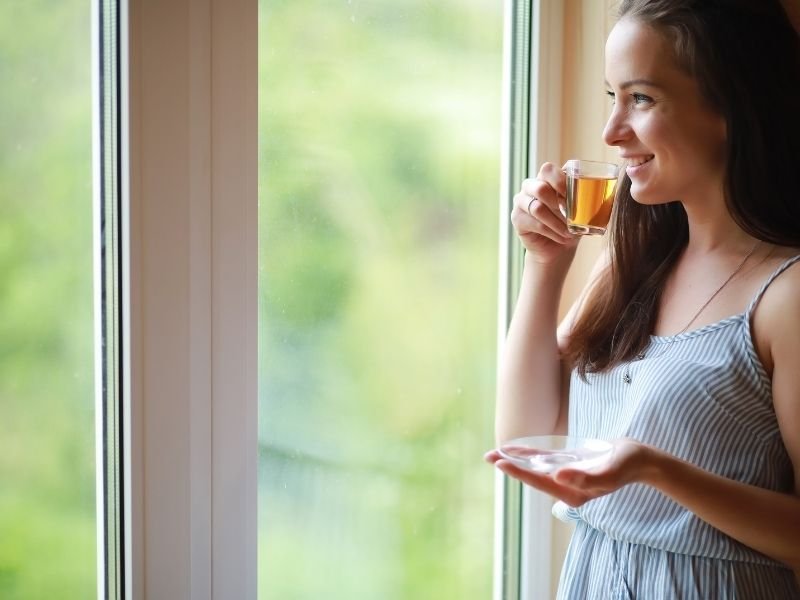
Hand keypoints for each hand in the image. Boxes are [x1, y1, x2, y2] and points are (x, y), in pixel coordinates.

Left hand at [485, 438, 651, 506]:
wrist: (642, 459)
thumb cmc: (628, 464)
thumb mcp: (610, 470)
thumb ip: (587, 477)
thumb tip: (558, 477)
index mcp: (574, 493)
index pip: (540, 481)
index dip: (519, 472)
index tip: (500, 463)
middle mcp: (568, 487)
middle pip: (533, 476)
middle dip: (510, 466)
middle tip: (487, 456)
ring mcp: (568, 477)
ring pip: (536, 468)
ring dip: (516, 460)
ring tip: (494, 453)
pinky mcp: (570, 466)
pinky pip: (545, 460)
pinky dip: (530, 455)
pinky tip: (516, 449)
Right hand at [511, 162, 577, 263]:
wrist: (558, 248)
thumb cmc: (571, 224)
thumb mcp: (582, 209)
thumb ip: (586, 197)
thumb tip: (604, 190)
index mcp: (546, 178)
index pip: (548, 170)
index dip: (560, 180)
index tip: (573, 195)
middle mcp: (531, 186)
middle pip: (540, 188)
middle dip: (558, 203)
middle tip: (571, 216)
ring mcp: (521, 202)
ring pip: (537, 208)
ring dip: (557, 222)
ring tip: (569, 232)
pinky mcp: (517, 218)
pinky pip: (534, 223)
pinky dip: (552, 232)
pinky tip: (562, 237)